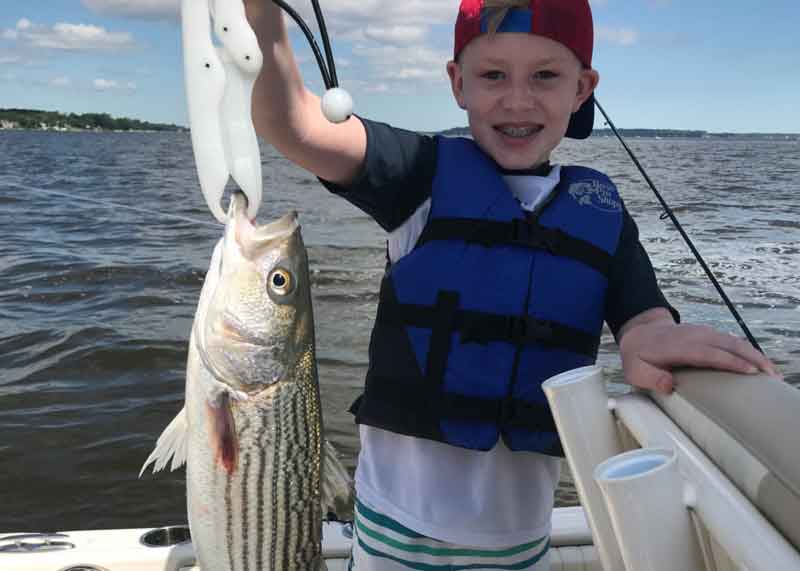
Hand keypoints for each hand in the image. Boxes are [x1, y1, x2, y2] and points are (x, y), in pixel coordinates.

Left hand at [618, 313, 779, 394]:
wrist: (639, 331)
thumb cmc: (638, 356)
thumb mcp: (635, 371)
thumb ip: (650, 378)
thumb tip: (669, 386)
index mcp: (677, 347)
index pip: (708, 353)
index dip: (729, 361)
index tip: (749, 372)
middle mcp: (693, 336)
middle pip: (728, 345)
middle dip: (752, 359)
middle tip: (772, 376)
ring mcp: (702, 333)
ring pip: (733, 341)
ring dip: (754, 355)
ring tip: (772, 373)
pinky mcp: (708, 335)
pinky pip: (731, 341)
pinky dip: (747, 351)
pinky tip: (759, 365)